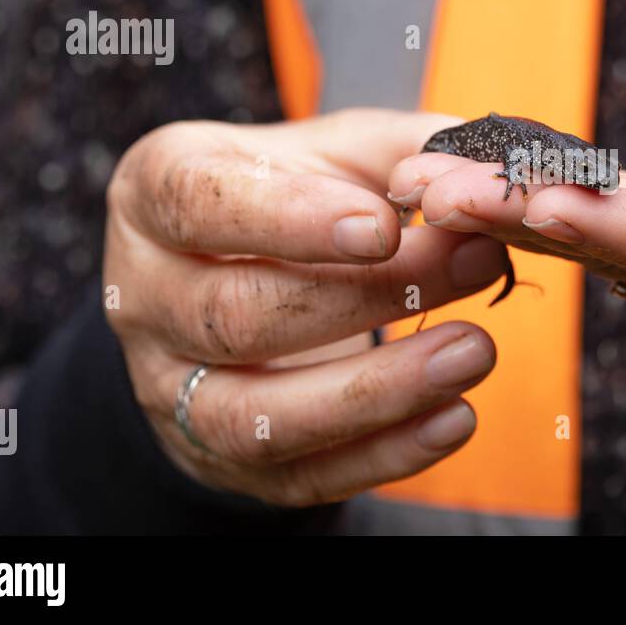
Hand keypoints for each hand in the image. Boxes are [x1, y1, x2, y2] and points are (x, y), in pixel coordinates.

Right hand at [103, 109, 511, 505]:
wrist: (234, 276)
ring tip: (473, 352)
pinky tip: (453, 418)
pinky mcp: (217, 456)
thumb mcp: (333, 149)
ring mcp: (169, 387)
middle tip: (474, 264)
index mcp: (156, 193)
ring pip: (256, 415)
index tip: (384, 225)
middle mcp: (142, 295)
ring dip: (378, 391)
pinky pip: (295, 475)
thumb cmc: (290, 197)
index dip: (290, 219)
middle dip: (366, 297)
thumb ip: (402, 148)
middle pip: (236, 314)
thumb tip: (483, 170)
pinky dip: (383, 454)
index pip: (199, 206)